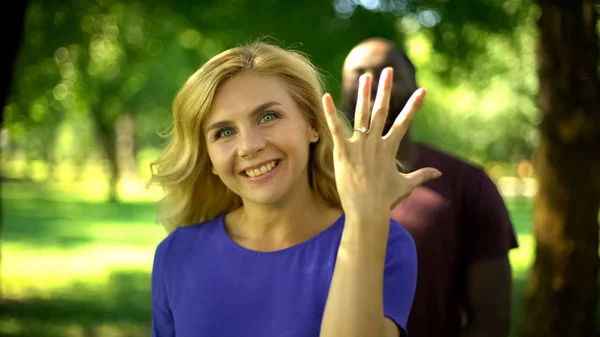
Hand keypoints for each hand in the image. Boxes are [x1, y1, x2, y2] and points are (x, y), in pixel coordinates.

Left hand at [322, 67, 441, 218]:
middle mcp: (375, 143)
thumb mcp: (406, 185)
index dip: (414, 106)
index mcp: (390, 148)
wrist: (367, 212)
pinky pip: (335, 128)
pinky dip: (330, 113)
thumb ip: (422, 176)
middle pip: (381, 110)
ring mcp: (359, 146)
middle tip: (386, 70)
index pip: (405, 122)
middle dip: (385, 89)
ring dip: (363, 94)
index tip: (422, 90)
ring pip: (360, 114)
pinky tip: (326, 97)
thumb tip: (439, 173)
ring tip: (365, 76)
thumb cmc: (386, 200)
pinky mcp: (342, 152)